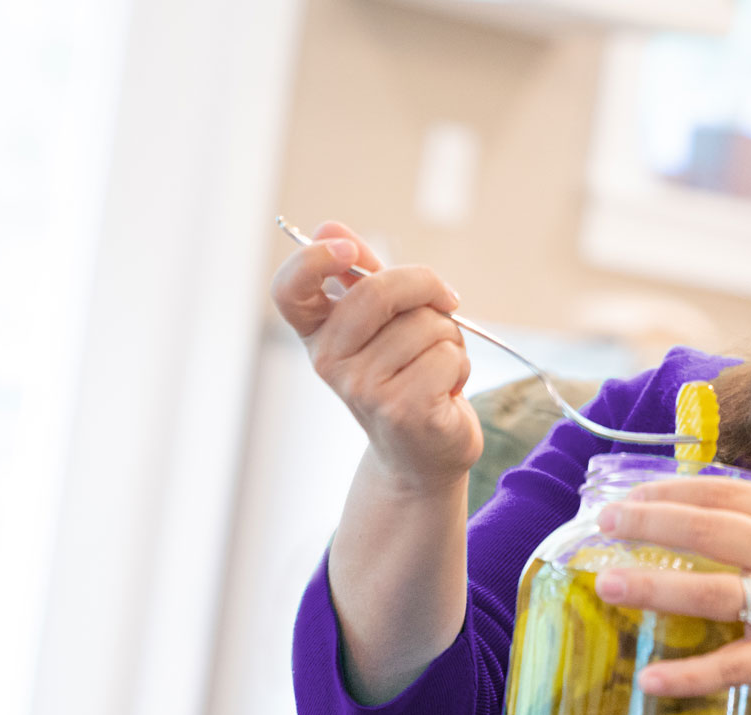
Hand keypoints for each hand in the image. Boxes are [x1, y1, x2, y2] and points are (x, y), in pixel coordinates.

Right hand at [270, 221, 481, 491]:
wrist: (421, 453)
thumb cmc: (405, 376)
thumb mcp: (381, 323)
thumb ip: (359, 274)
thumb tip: (329, 225)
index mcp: (317, 333)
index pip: (290, 289)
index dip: (313, 259)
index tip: (350, 250)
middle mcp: (329, 361)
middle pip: (379, 291)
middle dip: (425, 287)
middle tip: (445, 303)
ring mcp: (363, 389)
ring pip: (427, 323)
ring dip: (449, 339)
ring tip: (435, 367)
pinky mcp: (402, 411)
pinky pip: (448, 356)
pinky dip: (460, 366)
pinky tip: (445, 391)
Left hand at [592, 476, 750, 714]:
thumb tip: (693, 515)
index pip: (721, 494)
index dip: (669, 491)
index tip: (626, 494)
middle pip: (707, 531)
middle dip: (649, 524)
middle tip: (602, 524)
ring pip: (711, 593)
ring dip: (655, 588)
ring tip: (609, 585)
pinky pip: (731, 665)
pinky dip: (689, 674)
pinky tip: (650, 678)